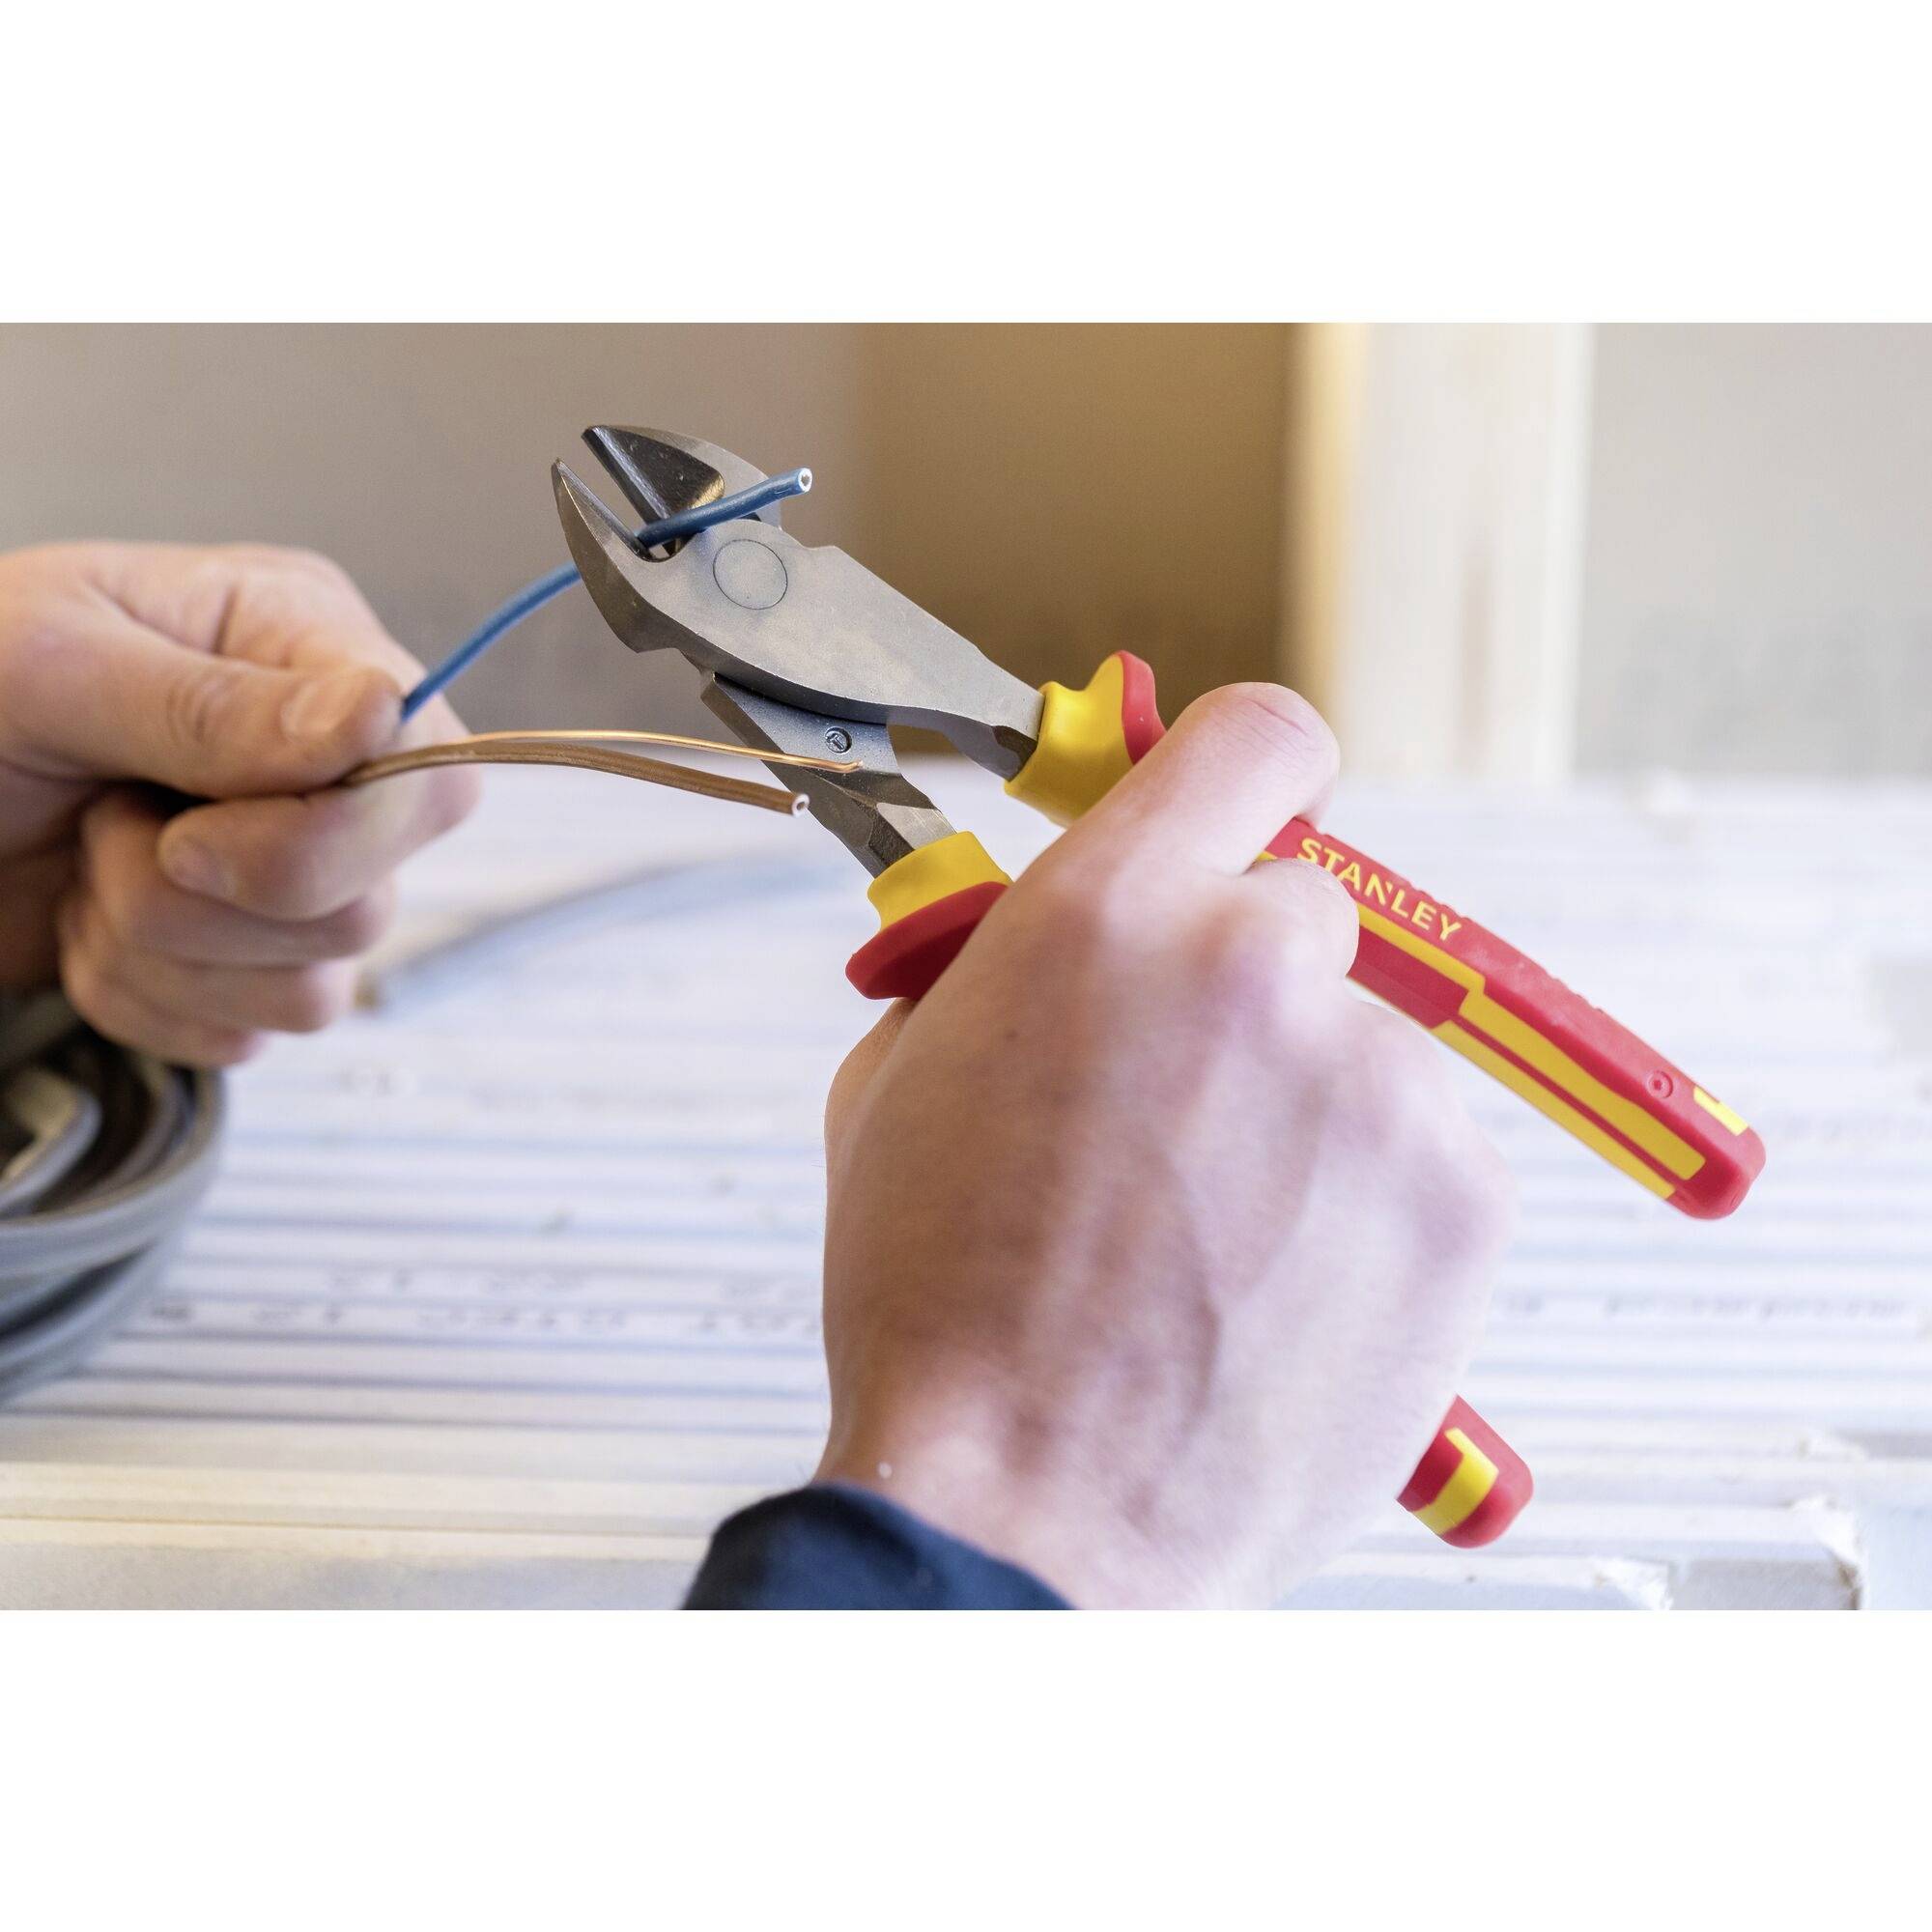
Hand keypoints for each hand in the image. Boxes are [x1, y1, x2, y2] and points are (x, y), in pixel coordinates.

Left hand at [0, 542, 478, 1064]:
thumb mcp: (44, 666)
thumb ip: (212, 704)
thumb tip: (379, 713)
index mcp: (301, 643)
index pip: (427, 768)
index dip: (335, 833)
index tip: (190, 833)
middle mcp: (325, 761)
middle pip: (370, 900)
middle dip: (206, 900)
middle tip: (103, 827)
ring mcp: (295, 867)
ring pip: (317, 984)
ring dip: (162, 950)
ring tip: (86, 864)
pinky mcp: (249, 960)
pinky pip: (252, 1033)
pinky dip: (145, 999)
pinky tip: (90, 923)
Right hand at [817, 683, 1513, 1606]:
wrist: (1022, 1516)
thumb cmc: (940, 1310)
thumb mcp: (904, 1081)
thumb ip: (1000, 962)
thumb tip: (1061, 916)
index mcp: (1111, 914)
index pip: (1256, 737)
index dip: (1249, 775)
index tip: (1243, 820)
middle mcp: (1261, 967)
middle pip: (1303, 908)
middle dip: (1245, 989)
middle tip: (1183, 1107)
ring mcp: (1377, 1086)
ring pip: (1363, 1049)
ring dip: (1305, 1114)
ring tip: (1215, 1244)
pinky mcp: (1461, 1202)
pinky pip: (1425, 1157)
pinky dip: (1368, 1209)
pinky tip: (1275, 1294)